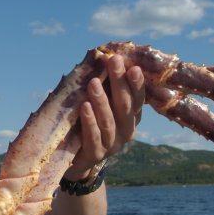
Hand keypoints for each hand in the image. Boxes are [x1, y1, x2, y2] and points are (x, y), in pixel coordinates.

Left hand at [66, 54, 144, 177]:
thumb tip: (102, 56)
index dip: (136, 83)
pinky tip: (84, 106)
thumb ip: (104, 85)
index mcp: (130, 117)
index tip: (132, 66)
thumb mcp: (100, 104)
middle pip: (124, 106)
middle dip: (119, 82)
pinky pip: (93, 137)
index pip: (137, 98)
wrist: (76, 158)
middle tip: (113, 62)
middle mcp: (125, 131)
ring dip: (101, 101)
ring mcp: (112, 144)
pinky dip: (89, 121)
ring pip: (108, 121)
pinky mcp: (96, 154)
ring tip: (93, 83)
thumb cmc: (88, 123)